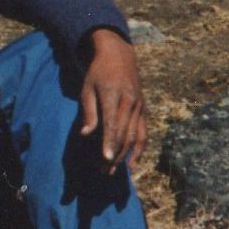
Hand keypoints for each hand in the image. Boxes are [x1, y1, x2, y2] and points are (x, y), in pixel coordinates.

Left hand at [78, 28, 145, 170]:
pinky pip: (143, 132)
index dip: (109, 143)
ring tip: (115, 171)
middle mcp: (130, 103)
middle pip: (124, 134)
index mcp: (114, 97)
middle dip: (115, 154)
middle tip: (104, 171)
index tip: (105, 159)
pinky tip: (132, 161)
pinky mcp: (144, 109)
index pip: (112, 125)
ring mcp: (140, 107)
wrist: (119, 56)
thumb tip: (85, 134)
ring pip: (135, 136)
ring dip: (126, 155)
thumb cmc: (97, 73)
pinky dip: (139, 148)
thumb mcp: (87, 89)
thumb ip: (88, 112)